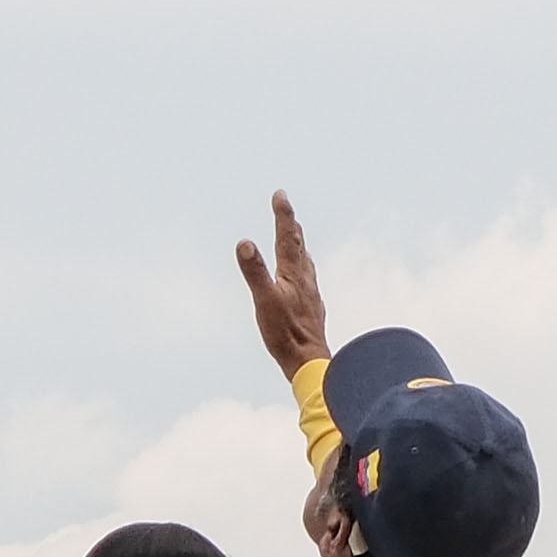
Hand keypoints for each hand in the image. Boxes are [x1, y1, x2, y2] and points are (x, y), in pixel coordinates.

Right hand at [237, 195, 331, 387]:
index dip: (283, 214)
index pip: (287, 237)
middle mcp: (305, 280)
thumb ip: (255, 272)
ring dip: (298, 247)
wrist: (310, 362)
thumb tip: (244, 243)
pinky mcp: (311, 310)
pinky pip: (307, 281)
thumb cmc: (285, 334)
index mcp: (293, 274)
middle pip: (299, 246)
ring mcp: (310, 295)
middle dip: (291, 226)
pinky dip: (303, 270)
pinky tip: (303, 281)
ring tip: (296, 239)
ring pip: (305, 263)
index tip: (280, 194)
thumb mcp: (264, 301)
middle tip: (286, 209)